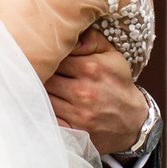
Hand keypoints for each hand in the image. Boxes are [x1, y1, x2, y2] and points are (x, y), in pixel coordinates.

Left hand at [47, 29, 149, 155]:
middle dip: (39, 74)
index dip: (46, 56)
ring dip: (38, 92)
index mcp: (90, 68)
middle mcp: (83, 91)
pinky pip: (48, 119)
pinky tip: (43, 105)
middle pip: (45, 78)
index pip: (54, 57)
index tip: (43, 57)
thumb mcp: (112, 56)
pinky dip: (43, 111)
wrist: (133, 121)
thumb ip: (92, 40)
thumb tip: (71, 36)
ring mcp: (78, 113)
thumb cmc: (118, 84)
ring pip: (43, 97)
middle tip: (34, 71)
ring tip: (37, 87)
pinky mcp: (74, 130)